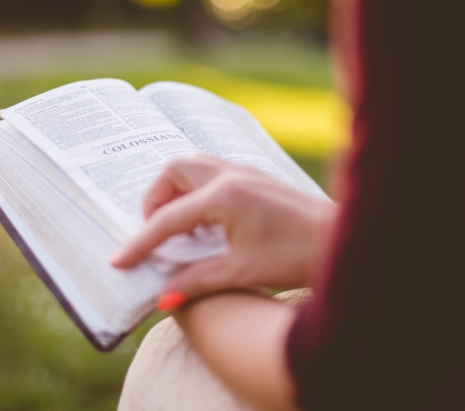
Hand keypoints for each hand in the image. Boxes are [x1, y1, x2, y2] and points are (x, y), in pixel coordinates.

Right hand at [110, 154, 335, 305]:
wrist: (344, 242)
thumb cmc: (299, 256)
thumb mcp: (242, 272)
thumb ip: (197, 281)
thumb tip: (162, 298)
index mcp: (224, 196)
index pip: (167, 218)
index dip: (140, 242)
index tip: (119, 261)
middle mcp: (231, 175)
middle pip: (173, 171)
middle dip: (155, 200)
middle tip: (155, 234)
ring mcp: (245, 171)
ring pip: (193, 166)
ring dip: (175, 191)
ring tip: (177, 227)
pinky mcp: (256, 177)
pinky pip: (211, 172)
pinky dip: (196, 190)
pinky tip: (205, 222)